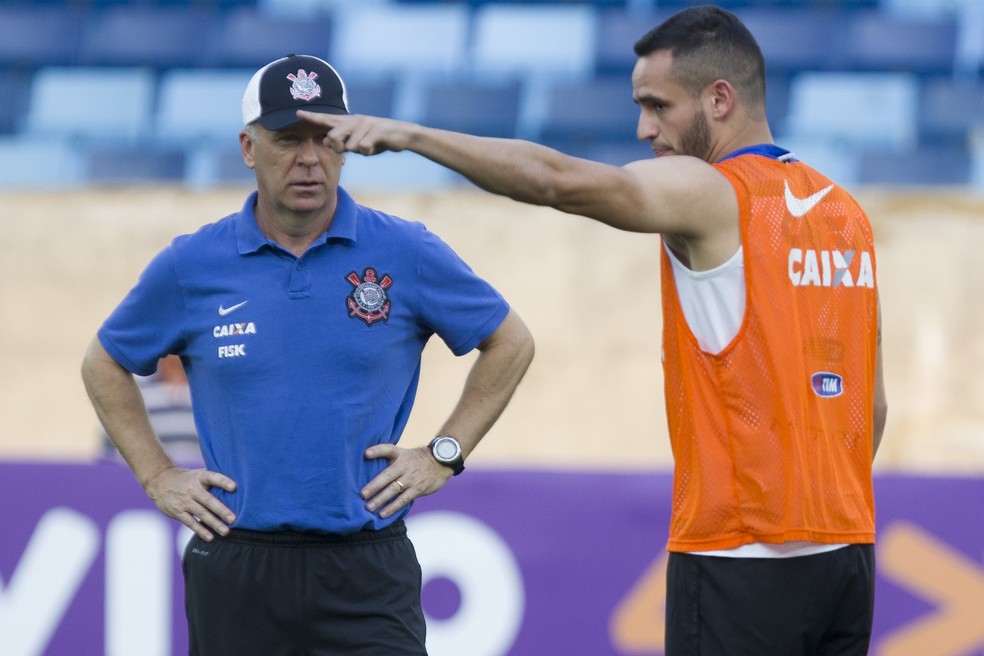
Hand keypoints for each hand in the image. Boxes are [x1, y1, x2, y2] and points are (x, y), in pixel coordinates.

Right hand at [144, 466, 236, 540]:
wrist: (160, 481)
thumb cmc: (186, 478)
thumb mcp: (198, 474)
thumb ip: (213, 479)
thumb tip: (237, 484)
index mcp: (199, 478)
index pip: (213, 477)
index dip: (223, 482)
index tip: (234, 487)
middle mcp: (192, 489)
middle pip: (208, 500)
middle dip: (221, 510)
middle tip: (233, 519)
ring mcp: (184, 501)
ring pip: (201, 513)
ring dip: (214, 523)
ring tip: (226, 531)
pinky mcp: (178, 512)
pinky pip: (190, 522)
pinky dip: (200, 530)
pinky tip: (210, 537)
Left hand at [296, 111, 413, 155]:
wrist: (402, 134)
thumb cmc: (377, 140)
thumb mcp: (357, 142)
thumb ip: (341, 142)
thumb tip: (325, 141)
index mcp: (348, 123)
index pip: (326, 119)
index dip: (312, 117)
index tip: (297, 113)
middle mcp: (354, 121)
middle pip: (333, 136)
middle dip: (337, 147)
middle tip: (347, 149)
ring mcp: (366, 124)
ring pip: (350, 146)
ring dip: (358, 150)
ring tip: (369, 145)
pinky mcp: (377, 131)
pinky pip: (364, 147)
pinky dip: (368, 151)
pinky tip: (375, 147)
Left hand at [361, 444, 452, 518]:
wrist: (440, 462)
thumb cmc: (416, 459)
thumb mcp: (404, 453)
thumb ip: (389, 458)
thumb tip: (367, 462)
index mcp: (400, 455)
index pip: (388, 449)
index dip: (377, 451)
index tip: (366, 454)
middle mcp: (405, 466)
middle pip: (387, 475)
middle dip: (374, 486)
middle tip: (362, 495)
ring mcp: (411, 479)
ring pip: (394, 490)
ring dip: (381, 499)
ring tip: (369, 507)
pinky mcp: (418, 489)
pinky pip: (403, 499)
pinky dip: (393, 507)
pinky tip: (383, 513)